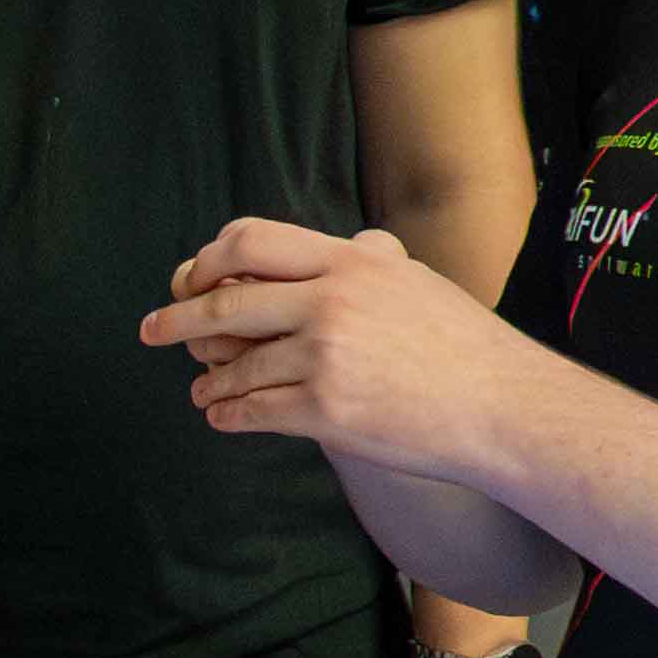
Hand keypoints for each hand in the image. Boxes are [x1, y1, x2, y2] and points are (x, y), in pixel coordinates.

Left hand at [140, 220, 541, 485]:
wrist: (503, 407)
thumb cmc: (464, 347)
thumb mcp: (412, 282)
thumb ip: (365, 266)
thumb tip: (348, 248)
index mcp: (350, 262)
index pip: (251, 241)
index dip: (209, 259)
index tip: (192, 277)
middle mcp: (331, 302)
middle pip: (225, 303)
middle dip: (177, 318)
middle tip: (154, 329)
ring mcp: (325, 358)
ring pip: (236, 366)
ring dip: (210, 379)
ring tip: (201, 388)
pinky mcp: (326, 412)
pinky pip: (254, 412)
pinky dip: (229, 414)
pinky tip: (221, 415)